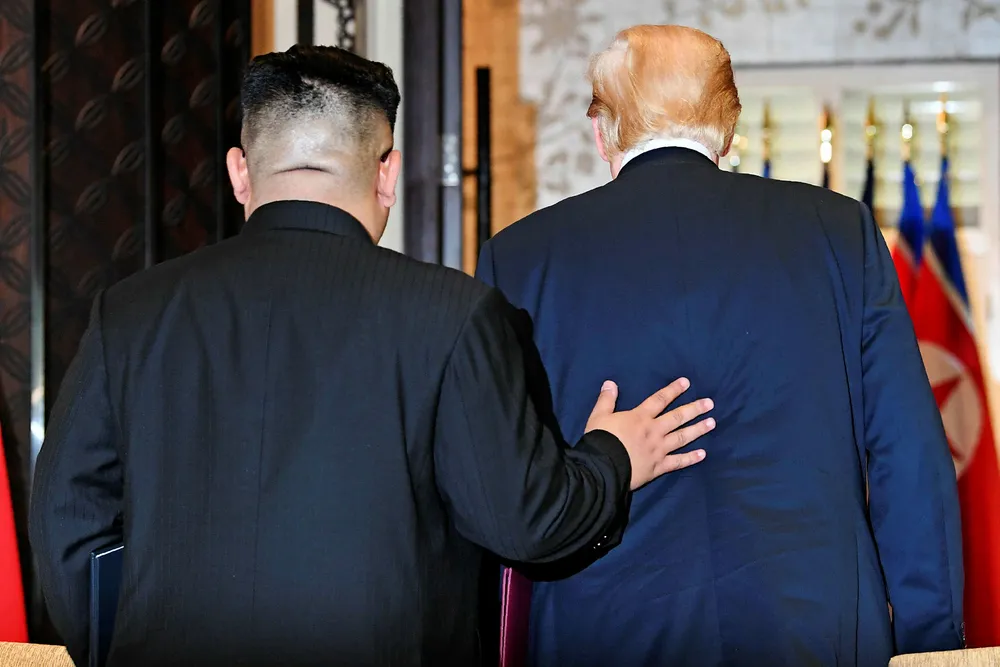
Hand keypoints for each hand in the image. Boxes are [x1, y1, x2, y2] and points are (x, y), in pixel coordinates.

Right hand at [585, 378, 713, 489]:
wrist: (603, 466)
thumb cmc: (600, 440)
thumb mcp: (598, 416)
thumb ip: (606, 400)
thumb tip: (610, 383)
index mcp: (640, 417)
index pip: (659, 400)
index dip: (673, 390)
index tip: (687, 383)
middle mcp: (653, 431)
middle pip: (677, 417)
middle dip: (694, 409)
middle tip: (709, 403)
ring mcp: (658, 449)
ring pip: (682, 437)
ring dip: (698, 430)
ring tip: (712, 423)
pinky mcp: (658, 467)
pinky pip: (678, 462)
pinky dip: (690, 458)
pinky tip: (703, 454)